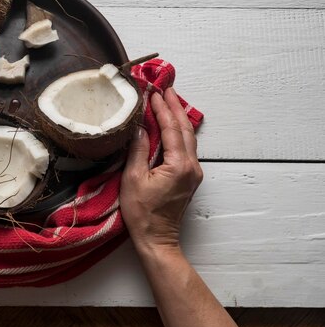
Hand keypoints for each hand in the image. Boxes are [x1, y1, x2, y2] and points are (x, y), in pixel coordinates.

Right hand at [120, 87, 202, 252]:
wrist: (157, 239)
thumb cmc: (142, 213)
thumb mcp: (133, 179)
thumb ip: (138, 150)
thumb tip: (140, 127)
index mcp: (179, 165)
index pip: (171, 129)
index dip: (162, 109)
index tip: (154, 92)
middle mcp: (192, 167)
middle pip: (185, 129)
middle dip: (175, 107)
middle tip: (166, 88)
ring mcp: (193, 173)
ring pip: (188, 137)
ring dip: (178, 118)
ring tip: (169, 101)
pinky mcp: (190, 178)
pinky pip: (186, 148)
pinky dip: (179, 132)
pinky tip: (171, 125)